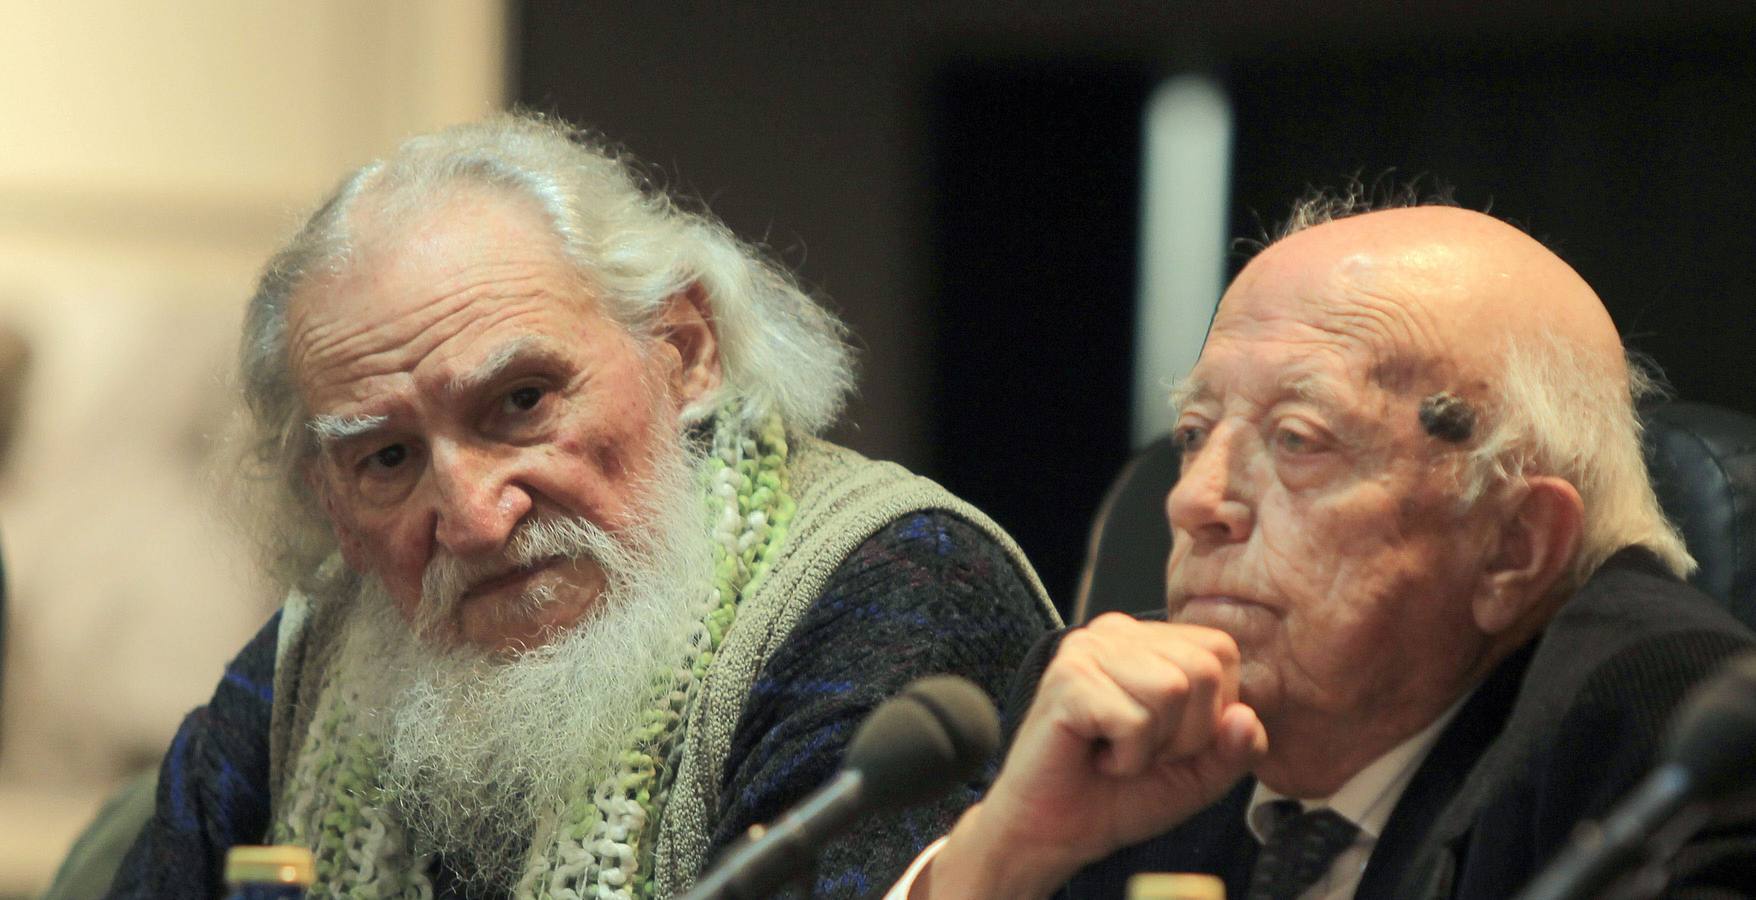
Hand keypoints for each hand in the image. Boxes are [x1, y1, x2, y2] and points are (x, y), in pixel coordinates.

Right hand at [916, 614, 1266, 898]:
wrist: (1052, 832)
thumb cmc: (1117, 796)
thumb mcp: (1198, 774)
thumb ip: (1235, 748)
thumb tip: (1246, 716)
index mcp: (1148, 641)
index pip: (1221, 651)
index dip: (1210, 713)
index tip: (1166, 742)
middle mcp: (1116, 632)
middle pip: (1202, 668)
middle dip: (1184, 732)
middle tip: (1140, 751)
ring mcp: (1087, 650)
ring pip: (1172, 689)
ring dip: (1152, 745)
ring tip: (1117, 753)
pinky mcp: (1067, 680)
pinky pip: (1134, 719)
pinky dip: (1125, 757)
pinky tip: (1097, 757)